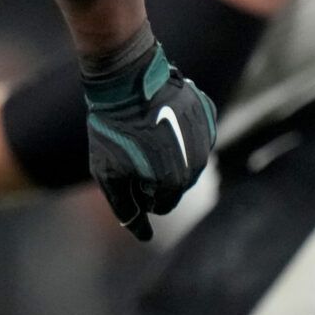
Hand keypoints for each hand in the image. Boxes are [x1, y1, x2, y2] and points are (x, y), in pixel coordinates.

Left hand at [84, 34, 215, 240]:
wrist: (126, 79)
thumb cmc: (112, 129)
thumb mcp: (108, 172)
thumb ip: (126, 207)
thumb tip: (143, 235)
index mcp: (172, 182)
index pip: (160, 205)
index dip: (139, 191)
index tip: (126, 170)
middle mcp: (197, 163)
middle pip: (176, 184)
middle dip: (155, 175)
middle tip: (134, 151)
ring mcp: (205, 137)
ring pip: (188, 159)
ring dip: (170, 154)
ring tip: (146, 134)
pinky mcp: (206, 114)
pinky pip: (195, 133)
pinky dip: (180, 131)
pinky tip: (161, 118)